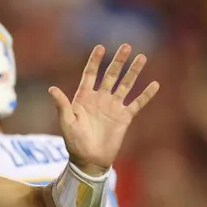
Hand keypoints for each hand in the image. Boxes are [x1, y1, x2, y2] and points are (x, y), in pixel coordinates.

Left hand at [49, 44, 158, 174]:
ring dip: (134, 72)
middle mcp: (100, 99)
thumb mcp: (66, 122)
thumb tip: (51, 89)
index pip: (90, 75)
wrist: (89, 160)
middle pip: (111, 75)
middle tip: (126, 46)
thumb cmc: (74, 142)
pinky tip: (155, 84)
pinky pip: (137, 103)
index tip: (100, 47)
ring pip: (125, 85)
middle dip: (118, 61)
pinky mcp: (124, 117)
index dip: (95, 61)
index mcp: (84, 98)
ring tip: (142, 57)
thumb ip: (62, 105)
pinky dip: (146, 95)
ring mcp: (113, 107)